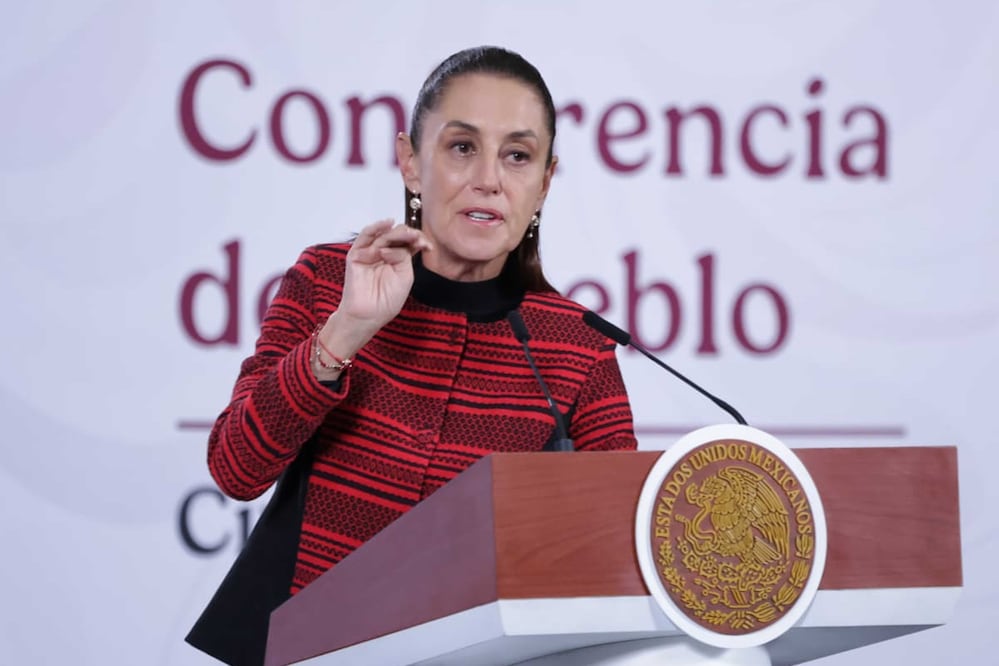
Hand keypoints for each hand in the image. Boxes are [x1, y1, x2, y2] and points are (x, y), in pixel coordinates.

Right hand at [316, 220, 431, 364]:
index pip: (407, 242)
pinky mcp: (356, 254)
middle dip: (409, 235)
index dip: (418, 240)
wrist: (369, 315)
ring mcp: (370, 252)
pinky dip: (375, 228)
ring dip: (397, 232)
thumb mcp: (405, 276)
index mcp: (397, 258)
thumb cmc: (387, 300)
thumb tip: (393, 245)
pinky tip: (387, 223)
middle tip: (418, 239)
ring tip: (408, 234)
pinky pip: (365, 236)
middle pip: (396, 235)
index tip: (427, 246)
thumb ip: (403, 257)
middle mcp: (384, 252)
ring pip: (383, 234)